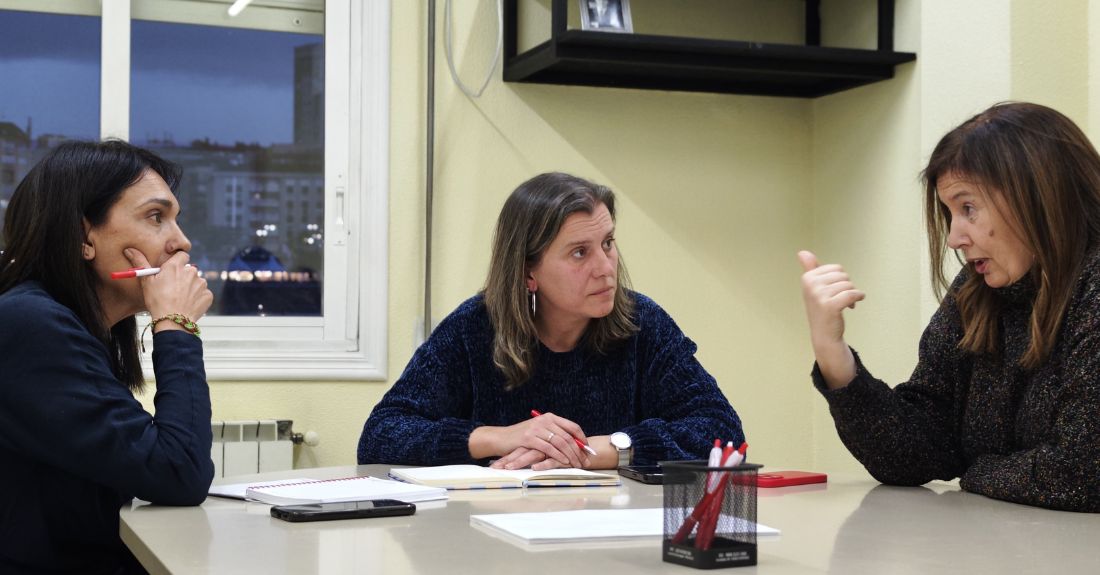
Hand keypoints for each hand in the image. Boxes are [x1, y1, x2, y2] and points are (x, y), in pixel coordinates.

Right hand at [127, 249, 212, 328]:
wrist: (172, 321)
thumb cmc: (157, 301)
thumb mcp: (146, 281)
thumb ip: (140, 263)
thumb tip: (130, 249)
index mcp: (176, 266)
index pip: (182, 255)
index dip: (177, 262)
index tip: (172, 270)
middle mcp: (191, 271)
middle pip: (189, 270)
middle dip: (183, 277)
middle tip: (173, 288)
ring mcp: (201, 284)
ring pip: (197, 282)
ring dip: (191, 287)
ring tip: (180, 299)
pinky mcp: (207, 295)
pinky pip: (203, 294)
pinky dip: (197, 298)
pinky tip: (188, 305)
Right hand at [474, 412, 589, 468]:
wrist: (501, 438)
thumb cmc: (521, 438)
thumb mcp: (539, 432)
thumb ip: (554, 434)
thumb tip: (573, 445)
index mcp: (550, 417)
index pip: (572, 426)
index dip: (582, 438)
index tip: (588, 450)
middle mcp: (545, 420)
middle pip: (568, 436)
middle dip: (579, 450)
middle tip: (585, 461)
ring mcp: (537, 428)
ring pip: (560, 442)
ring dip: (571, 455)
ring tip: (577, 464)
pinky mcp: (529, 438)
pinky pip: (548, 448)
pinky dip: (558, 456)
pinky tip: (564, 462)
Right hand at [798, 250, 859, 387]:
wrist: (824, 334)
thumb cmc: (822, 309)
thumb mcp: (814, 287)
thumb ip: (810, 269)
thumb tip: (802, 252)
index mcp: (808, 278)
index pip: (836, 268)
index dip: (840, 280)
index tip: (834, 291)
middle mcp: (811, 285)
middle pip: (843, 275)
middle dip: (846, 287)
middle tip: (840, 299)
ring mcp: (819, 295)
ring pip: (849, 285)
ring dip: (852, 295)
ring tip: (844, 304)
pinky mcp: (830, 305)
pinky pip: (852, 294)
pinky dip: (858, 299)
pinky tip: (854, 305)